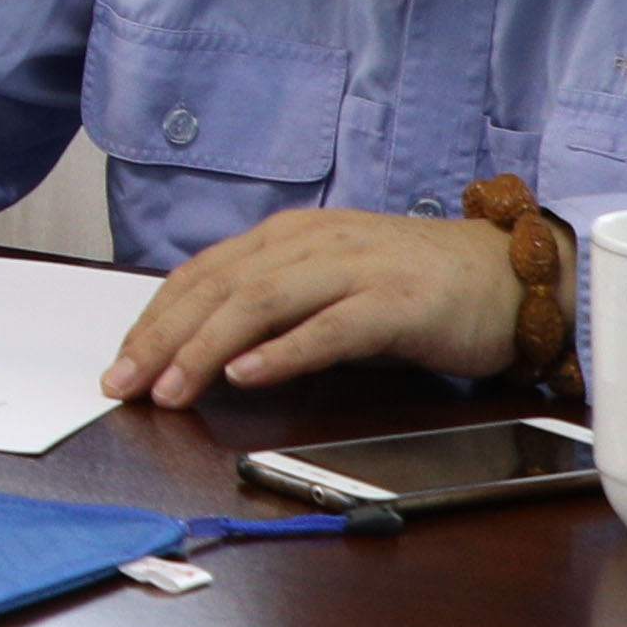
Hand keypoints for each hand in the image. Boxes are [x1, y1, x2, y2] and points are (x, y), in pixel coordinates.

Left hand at [105, 206, 523, 403]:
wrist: (508, 274)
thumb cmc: (412, 286)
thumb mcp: (325, 288)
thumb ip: (270, 310)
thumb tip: (200, 350)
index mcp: (287, 237)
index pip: (201, 276)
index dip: (153, 320)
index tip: (118, 364)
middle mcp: (312, 243)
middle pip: (218, 289)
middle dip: (162, 339)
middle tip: (123, 385)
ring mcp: (354, 269)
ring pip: (261, 303)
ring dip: (206, 349)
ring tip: (170, 388)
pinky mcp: (396, 303)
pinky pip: (330, 327)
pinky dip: (283, 352)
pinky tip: (247, 375)